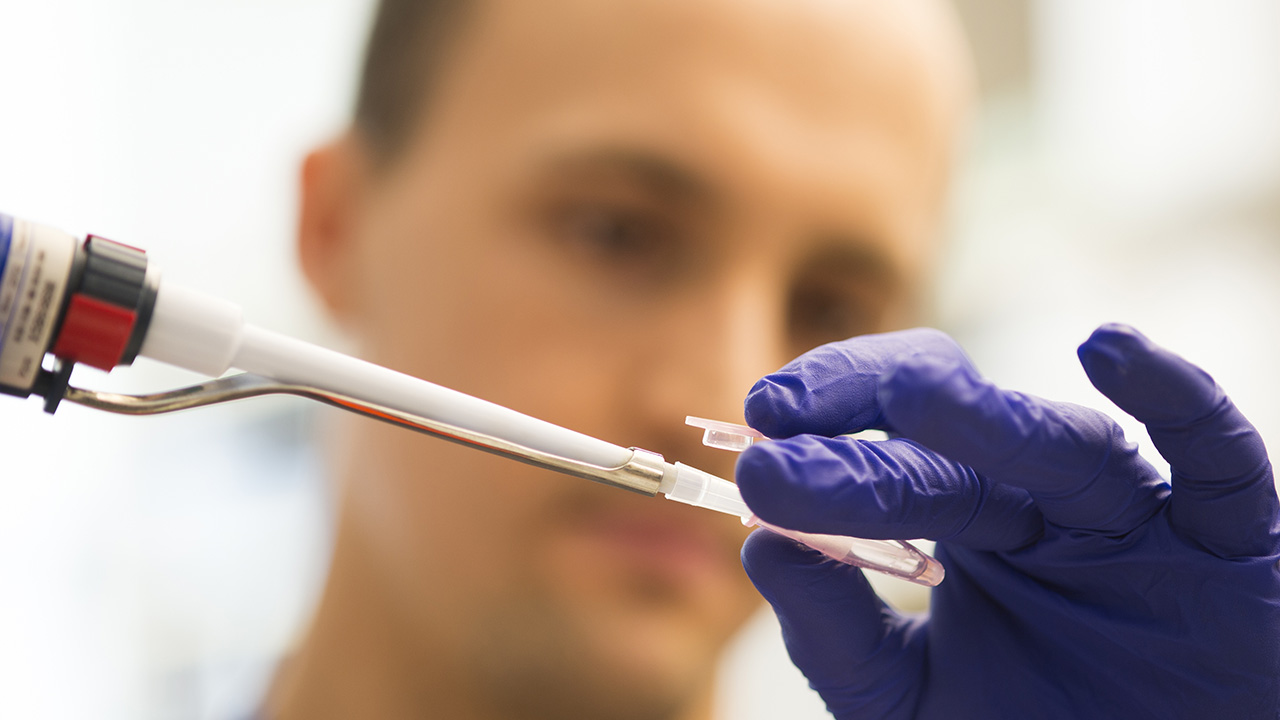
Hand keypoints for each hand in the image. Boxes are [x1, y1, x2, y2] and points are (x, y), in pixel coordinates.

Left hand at [735, 324, 1279, 718]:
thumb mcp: (905, 702)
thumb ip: (838, 637)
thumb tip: (761, 548)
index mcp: (970, 520)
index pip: (892, 438)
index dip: (828, 419)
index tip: (755, 426)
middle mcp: (1044, 500)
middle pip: (959, 420)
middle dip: (870, 409)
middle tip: (782, 415)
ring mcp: (1134, 515)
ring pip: (1061, 444)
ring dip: (987, 420)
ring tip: (915, 399)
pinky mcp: (1230, 541)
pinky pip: (1214, 458)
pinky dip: (1176, 400)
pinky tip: (1111, 350)